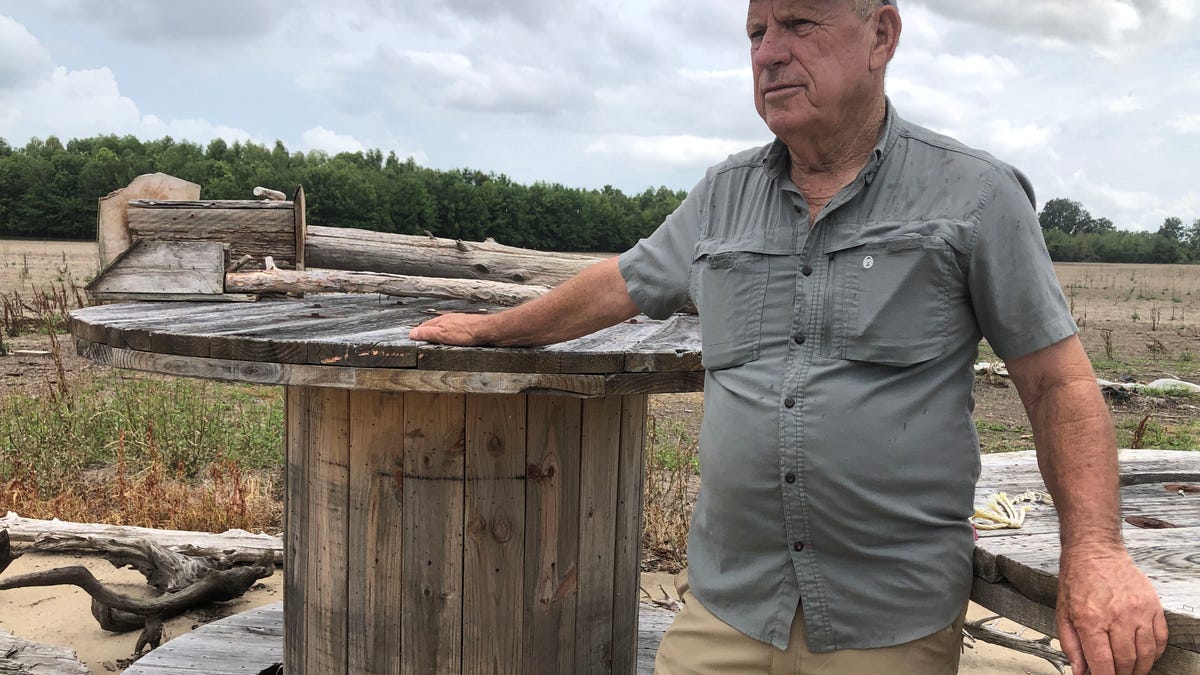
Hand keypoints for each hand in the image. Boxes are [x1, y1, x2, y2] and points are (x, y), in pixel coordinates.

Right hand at [408, 313, 492, 345]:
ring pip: (445, 327)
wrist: (488, 331)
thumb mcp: (443, 335)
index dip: (418, 332)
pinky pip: (454, 331)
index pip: (425, 326)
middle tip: (420, 337)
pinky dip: (449, 335)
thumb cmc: (468, 332)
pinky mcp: (467, 328)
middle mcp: (450, 319)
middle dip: (427, 331)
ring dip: (438, 333)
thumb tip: (413, 333)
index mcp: (442, 320)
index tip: (412, 337)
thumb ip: (428, 333)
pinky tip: (452, 340)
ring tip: (434, 339)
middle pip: (434, 325)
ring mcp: (459, 323)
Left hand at [1056, 546, 1167, 674]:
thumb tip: (1080, 671)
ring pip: (1145, 654)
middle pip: (1126, 661)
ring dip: (1139, 668)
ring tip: (1130, 670)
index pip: (1103, 663)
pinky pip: (1160, 638)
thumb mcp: (1063, 613)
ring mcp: (1138, 611)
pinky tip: (1144, 654)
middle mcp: (1117, 617)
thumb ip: (1071, 645)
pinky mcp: (1153, 605)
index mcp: (1090, 619)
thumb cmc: (1077, 581)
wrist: (1095, 552)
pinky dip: (1154, 652)